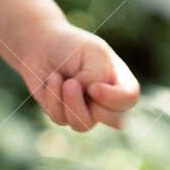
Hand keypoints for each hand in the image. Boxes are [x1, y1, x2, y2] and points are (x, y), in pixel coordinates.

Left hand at [14, 20, 139, 132]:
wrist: (40, 44)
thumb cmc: (71, 45)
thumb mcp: (93, 52)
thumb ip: (99, 76)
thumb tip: (88, 98)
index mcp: (120, 80)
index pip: (129, 98)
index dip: (113, 99)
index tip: (93, 87)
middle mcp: (107, 99)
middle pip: (117, 121)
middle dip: (96, 109)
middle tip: (74, 85)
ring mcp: (86, 109)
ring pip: (84, 125)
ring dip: (69, 102)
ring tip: (60, 79)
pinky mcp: (63, 114)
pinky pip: (61, 118)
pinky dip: (53, 98)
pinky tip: (51, 79)